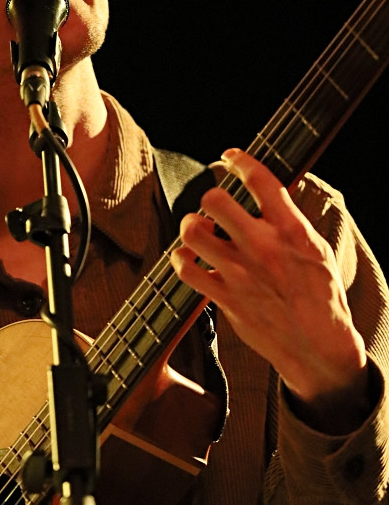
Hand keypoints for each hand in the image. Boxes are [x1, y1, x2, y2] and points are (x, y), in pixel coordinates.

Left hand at [171, 149, 369, 430]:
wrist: (318, 346)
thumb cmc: (322, 297)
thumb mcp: (317, 249)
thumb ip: (289, 222)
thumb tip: (269, 196)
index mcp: (291, 230)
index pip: (260, 179)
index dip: (240, 160)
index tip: (230, 157)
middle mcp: (263, 247)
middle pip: (215, 200)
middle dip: (211, 197)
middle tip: (214, 206)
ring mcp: (240, 273)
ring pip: (193, 231)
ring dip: (191, 225)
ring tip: (199, 229)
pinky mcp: (225, 297)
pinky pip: (185, 270)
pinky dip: (180, 260)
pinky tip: (188, 259)